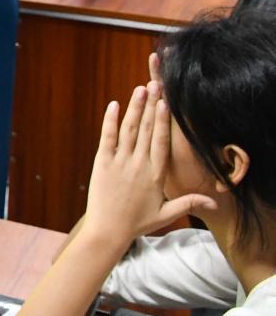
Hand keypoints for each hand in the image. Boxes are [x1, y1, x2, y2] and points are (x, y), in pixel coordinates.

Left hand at [78, 83, 215, 257]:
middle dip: (152, 106)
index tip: (167, 103)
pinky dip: (110, 120)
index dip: (165, 121)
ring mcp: (119, 162)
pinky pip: (107, 137)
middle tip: (157, 84)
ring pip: (129, 129)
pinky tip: (114, 105)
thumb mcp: (166, 213)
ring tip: (140, 89)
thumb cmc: (137, 223)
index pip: (162, 142)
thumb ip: (188, 203)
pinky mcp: (101, 163)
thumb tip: (213, 202)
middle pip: (147, 130)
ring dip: (135, 108)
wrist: (108, 231)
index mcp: (156, 174)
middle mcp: (139, 164)